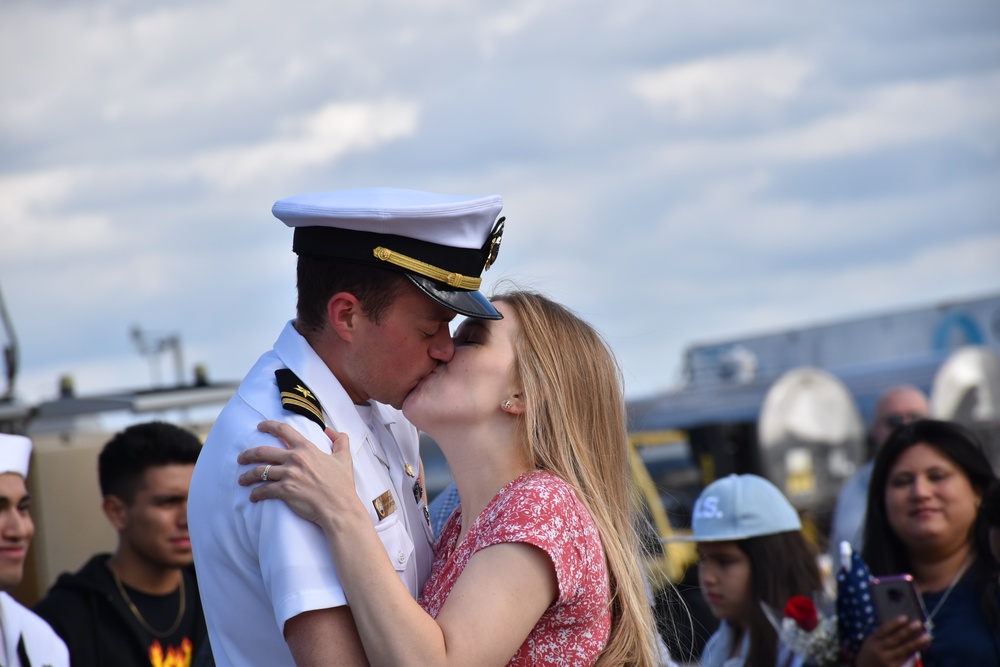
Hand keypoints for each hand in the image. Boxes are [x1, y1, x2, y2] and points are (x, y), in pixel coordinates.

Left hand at [237, 420, 357, 526]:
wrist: (340, 507)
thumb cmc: (342, 485)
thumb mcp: (345, 458)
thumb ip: (340, 440)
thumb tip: (331, 431)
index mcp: (306, 448)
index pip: (284, 430)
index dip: (269, 426)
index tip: (260, 426)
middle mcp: (295, 459)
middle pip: (263, 451)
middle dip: (248, 454)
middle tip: (241, 458)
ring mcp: (289, 475)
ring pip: (259, 471)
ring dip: (247, 475)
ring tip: (242, 479)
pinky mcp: (285, 491)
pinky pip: (263, 490)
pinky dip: (255, 494)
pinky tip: (253, 496)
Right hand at [855, 616, 929, 666]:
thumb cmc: (873, 652)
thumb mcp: (873, 642)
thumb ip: (884, 635)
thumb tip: (904, 626)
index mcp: (872, 641)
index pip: (883, 630)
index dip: (894, 624)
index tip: (905, 617)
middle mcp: (879, 651)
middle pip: (895, 639)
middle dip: (907, 631)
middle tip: (918, 623)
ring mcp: (887, 662)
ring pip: (904, 651)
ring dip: (917, 643)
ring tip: (927, 636)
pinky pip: (907, 660)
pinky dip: (915, 652)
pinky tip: (923, 647)